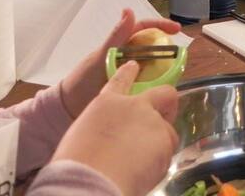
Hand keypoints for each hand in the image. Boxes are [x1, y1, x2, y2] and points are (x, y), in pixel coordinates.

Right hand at [52, 61, 179, 195]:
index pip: (121, 80)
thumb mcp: (84, 136)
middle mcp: (134, 105)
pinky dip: (160, 161)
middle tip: (164, 115)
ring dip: (160, 142)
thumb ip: (104, 130)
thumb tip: (112, 140)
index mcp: (107, 102)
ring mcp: (153, 120)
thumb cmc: (77, 162)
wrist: (91, 178)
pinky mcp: (165, 139)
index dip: (128, 73)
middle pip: (163, 93)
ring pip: (167, 129)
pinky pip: (168, 151)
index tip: (134, 66)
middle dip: (167, 102)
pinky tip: (145, 173)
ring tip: (143, 162)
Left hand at [59, 8, 180, 119]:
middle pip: (154, 47)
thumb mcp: (100, 57)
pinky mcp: (131, 90)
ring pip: (154, 66)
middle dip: (168, 49)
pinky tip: (164, 90)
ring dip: (165, 68)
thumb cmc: (81, 80)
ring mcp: (130, 74)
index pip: (145, 29)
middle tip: (181, 58)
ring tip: (176, 75)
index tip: (177, 30)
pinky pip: (150, 84)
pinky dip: (158, 85)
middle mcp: (128, 57)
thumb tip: (129, 10)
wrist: (68, 110)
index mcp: (121, 45)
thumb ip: (115, 37)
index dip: (161, 26)